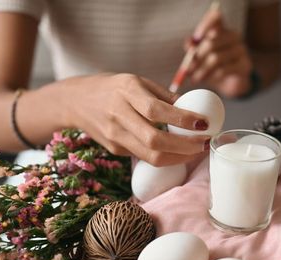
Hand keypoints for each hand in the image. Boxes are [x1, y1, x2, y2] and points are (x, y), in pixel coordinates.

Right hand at [62, 73, 210, 165]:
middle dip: (185, 147)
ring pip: (151, 157)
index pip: (156, 110)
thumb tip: (194, 109)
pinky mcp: (115, 149)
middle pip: (155, 141)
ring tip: (198, 151)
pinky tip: (180, 152)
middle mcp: (118, 115)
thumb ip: (164, 96)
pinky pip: (145, 157)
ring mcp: (114, 136)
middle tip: (205, 143)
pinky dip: (166, 157)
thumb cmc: (112, 88)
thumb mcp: (137, 81)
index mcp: (126, 91)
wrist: (75, 101)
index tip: (204, 123)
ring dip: (180, 157)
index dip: (182, 119)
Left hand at [187, 7, 252, 97]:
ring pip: (216, 59)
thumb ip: (193, 49)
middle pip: (211, 43)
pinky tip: (207, 80)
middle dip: (196, 58)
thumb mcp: (200, 56)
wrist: (230, 82)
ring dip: (202, 70)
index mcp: (222, 29)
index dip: (206, 24)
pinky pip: (224, 70)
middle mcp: (233, 36)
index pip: (216, 17)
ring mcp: (241, 50)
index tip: (197, 37)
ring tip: (194, 79)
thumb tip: (189, 45)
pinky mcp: (244, 65)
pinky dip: (212, 76)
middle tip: (187, 70)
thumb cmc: (213, 66)